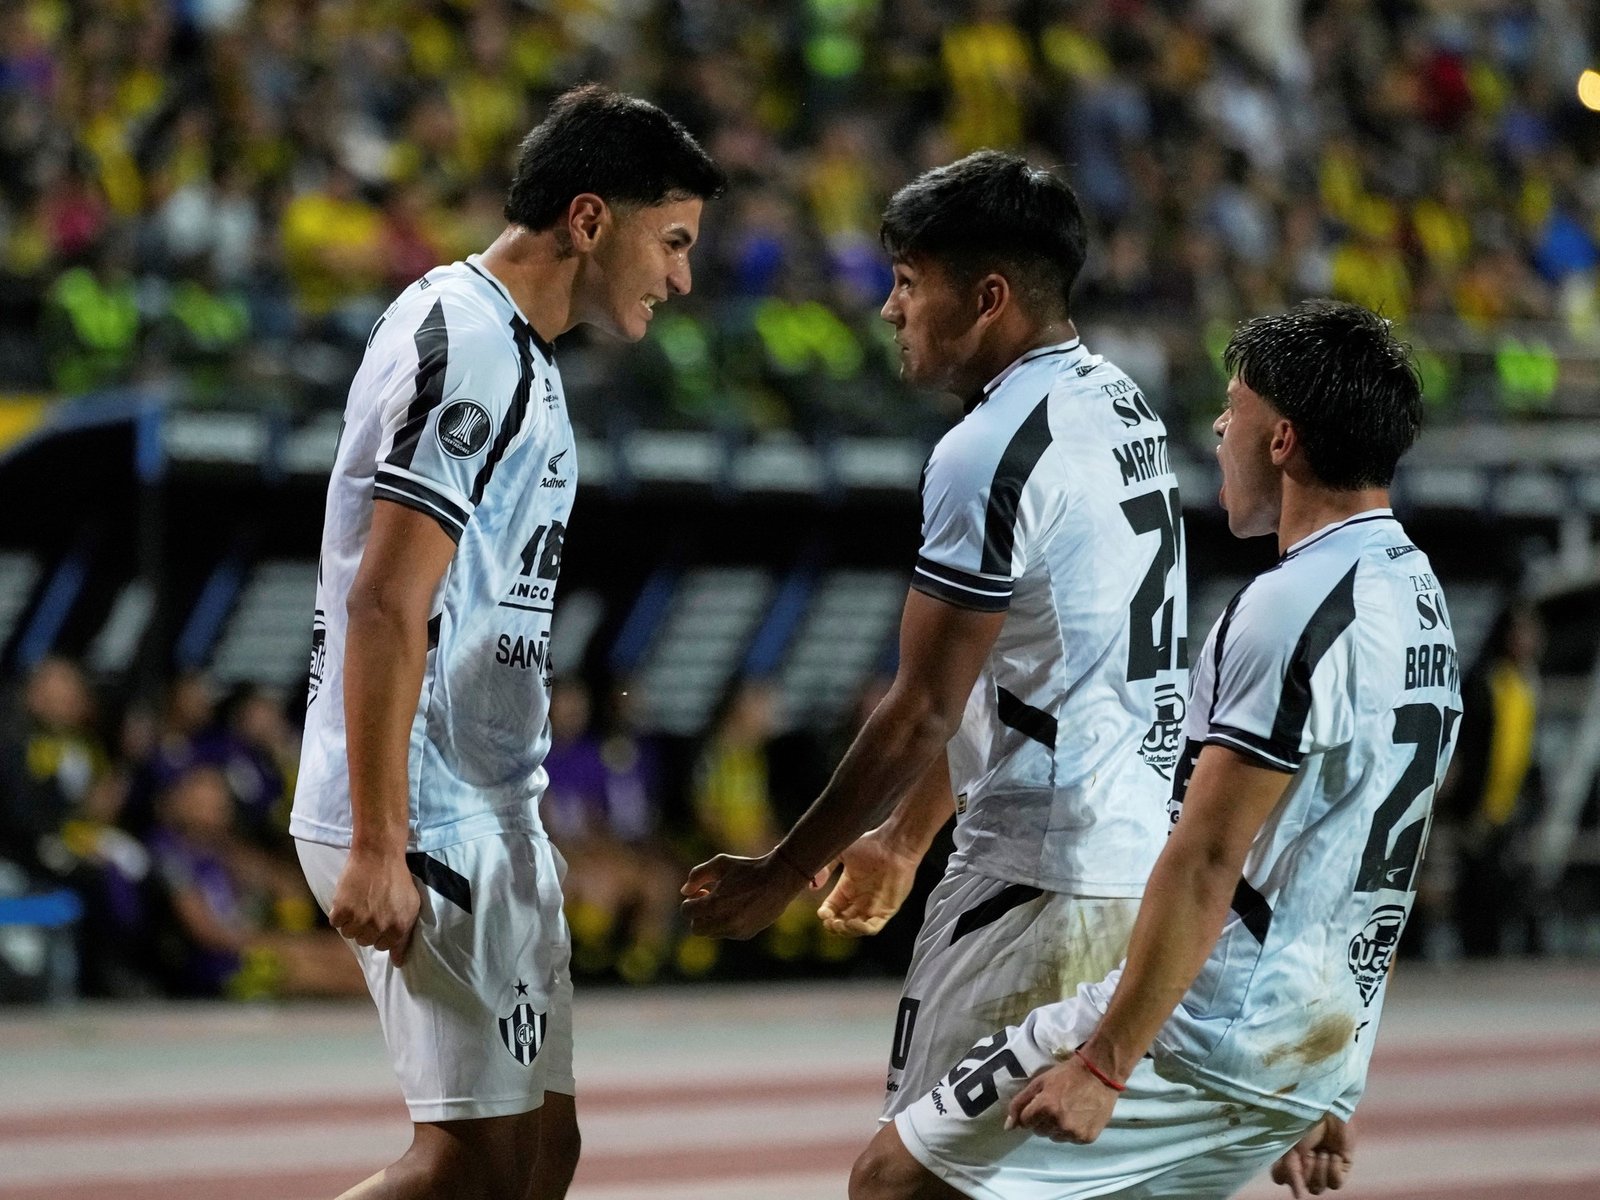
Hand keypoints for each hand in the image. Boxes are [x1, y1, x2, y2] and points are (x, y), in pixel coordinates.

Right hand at [327, 846, 420, 966]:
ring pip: (349, 934)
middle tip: (370, 908)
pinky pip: (336, 923)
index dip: (381, 933)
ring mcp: (360, 919)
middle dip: (367, 927)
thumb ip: (405, 936)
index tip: (380, 920)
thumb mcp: (411, 907)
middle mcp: (379, 927)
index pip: (384, 946)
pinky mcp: (342, 910)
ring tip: (360, 903)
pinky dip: (339, 913)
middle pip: (365, 941)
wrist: (379, 855)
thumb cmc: (397, 879)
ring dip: (352, 921)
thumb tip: (397, 963)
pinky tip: (348, 899)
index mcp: (398, 928)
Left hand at [680, 851, 816, 939]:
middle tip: (708, 900)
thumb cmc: (748, 868)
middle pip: (696, 928)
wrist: (779, 879)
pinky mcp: (747, 934)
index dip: (690, 901)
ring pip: (712, 933)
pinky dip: (726, 923)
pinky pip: (727, 933)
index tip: (701, 892)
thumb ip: (697, 875)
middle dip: (698, 915)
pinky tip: (738, 908)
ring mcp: (736, 930)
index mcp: (715, 904)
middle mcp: (724, 921)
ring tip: (725, 903)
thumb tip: (684, 891)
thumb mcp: (720, 864)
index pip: (687, 911)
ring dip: (712, 920)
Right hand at [817, 831, 919, 936]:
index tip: (822, 913)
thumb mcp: (841, 853)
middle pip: (842, 921)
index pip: (833, 908)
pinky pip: (873, 927)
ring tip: (840, 924)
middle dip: (834, 925)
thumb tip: (812, 887)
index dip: (826, 914)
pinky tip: (853, 923)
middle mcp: (860, 899)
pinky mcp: (887, 910)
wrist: (895, 843)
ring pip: (856, 929)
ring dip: (846, 931)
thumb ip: (826, 868)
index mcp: (847, 887)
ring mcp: (873, 906)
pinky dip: (862, 930)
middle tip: (830, 922)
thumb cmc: (870, 844)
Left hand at [1004, 1054, 1119, 1143]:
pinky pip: (1070, 1140)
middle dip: (1042, 1120)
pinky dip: (1071, 1131)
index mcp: (1045, 1107)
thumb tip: (1008, 1127)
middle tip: (1055, 1104)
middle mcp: (1059, 1123)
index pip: (1025, 1122)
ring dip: (1056, 1127)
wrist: (1100, 1074)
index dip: (1031, 1111)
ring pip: (1054, 1137)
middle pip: (1039, 1131)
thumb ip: (1020, 1103)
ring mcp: (1074, 1132)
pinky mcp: (1087, 1138)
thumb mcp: (1040, 1082)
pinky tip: (1079, 1116)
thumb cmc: (1068, 1074)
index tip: (1041, 1102)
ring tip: (1068, 1110)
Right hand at [1271, 1114, 1353, 1196]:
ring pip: (1320, 1188)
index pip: (1282, 1179)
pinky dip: (1333, 1171)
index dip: (1285, 1175)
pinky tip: (1332, 1155)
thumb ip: (1290, 1171)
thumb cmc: (1303, 1123)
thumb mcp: (1290, 1146)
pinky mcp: (1342, 1165)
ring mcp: (1324, 1166)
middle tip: (1309, 1153)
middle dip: (1306, 1172)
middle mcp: (1306, 1165)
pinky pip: (1337, 1183)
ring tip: (1321, 1152)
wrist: (1327, 1110)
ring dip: (1319, 1171)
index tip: (1290, 1160)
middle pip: (1304, 1187)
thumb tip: (1298, 1197)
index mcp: (1290, 1157)